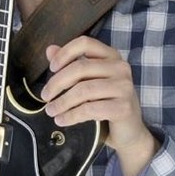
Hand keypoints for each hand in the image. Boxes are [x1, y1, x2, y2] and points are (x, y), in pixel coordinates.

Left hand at [40, 36, 158, 175]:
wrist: (129, 132)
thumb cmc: (106, 103)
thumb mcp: (88, 81)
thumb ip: (71, 64)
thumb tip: (50, 50)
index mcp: (111, 56)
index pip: (85, 43)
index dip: (65, 53)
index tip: (52, 68)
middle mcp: (121, 68)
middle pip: (80, 68)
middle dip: (57, 83)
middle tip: (45, 96)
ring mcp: (124, 87)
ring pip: (83, 90)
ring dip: (62, 102)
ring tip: (51, 111)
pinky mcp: (124, 107)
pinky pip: (90, 109)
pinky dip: (71, 115)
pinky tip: (62, 120)